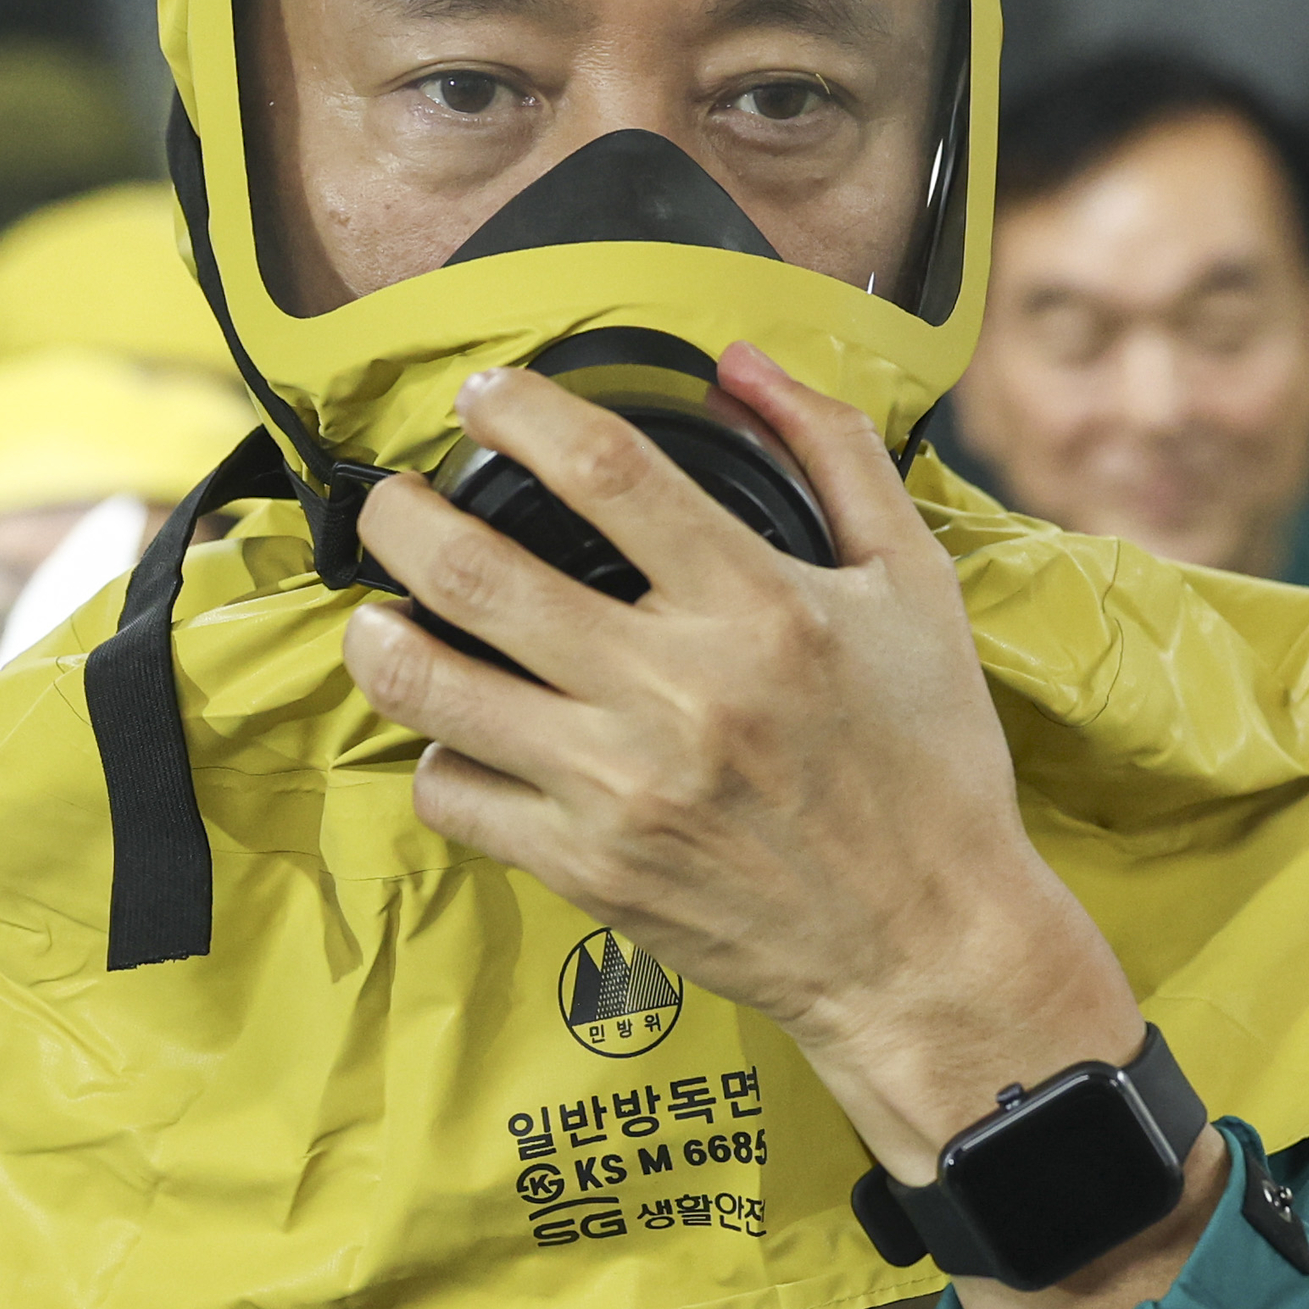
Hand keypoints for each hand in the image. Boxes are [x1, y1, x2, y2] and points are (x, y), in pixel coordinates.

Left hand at [345, 347, 1220, 1308]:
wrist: (929, 947)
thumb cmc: (929, 766)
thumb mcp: (915, 586)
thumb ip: (834, 454)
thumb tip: (743, 361)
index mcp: (759, 606)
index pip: (601, 468)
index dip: (515, 410)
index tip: (482, 397)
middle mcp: (678, 692)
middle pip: (476, 571)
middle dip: (399, 516)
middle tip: (388, 500)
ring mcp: (621, 788)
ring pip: (433, 686)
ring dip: (379, 633)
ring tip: (380, 610)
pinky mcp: (588, 870)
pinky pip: (454, 794)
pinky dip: (437, 754)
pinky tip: (458, 729)